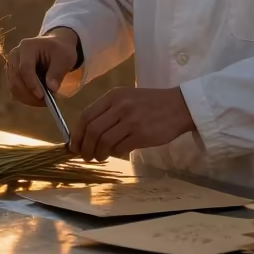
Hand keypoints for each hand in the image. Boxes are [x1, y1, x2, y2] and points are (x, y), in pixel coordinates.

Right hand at [7, 27, 79, 106]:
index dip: (32, 84)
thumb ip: (57, 72)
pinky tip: (38, 100)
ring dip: (28, 98)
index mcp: (27, 46)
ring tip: (44, 102)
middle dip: (30, 94)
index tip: (42, 96)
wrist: (54, 47)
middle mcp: (15, 55)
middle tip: (46, 103)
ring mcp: (11, 65)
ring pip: (13, 87)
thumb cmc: (60, 51)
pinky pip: (15, 90)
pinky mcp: (12, 75)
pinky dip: (25, 98)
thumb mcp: (64, 58)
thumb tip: (51, 88)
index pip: (25, 68)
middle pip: (16, 79)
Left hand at [70, 87, 194, 161]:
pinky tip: (116, 153)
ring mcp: (131, 120)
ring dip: (98, 154)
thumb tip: (87, 134)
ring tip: (99, 157)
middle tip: (85, 156)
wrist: (178, 106)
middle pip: (92, 130)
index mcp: (113, 96)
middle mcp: (119, 106)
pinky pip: (120, 148)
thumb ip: (108, 112)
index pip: (85, 116)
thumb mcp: (126, 98)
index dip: (77, 134)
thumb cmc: (150, 104)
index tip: (74, 145)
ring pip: (103, 141)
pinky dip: (115, 153)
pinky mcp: (141, 134)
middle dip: (85, 147)